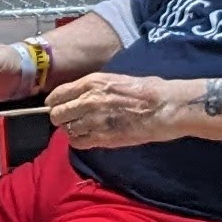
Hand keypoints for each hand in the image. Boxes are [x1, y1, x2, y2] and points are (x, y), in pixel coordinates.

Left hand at [41, 71, 175, 146]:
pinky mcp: (103, 138)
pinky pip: (78, 143)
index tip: (60, 106)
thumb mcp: (115, 79)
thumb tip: (80, 95)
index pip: (57, 95)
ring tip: (85, 129)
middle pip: (57, 114)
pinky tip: (91, 138)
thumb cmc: (147, 90)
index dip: (56, 103)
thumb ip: (94, 88)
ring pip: (66, 130)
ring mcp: (94, 120)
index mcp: (91, 82)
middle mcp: (88, 100)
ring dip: (73, 130)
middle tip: (74, 120)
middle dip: (62, 118)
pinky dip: (81, 142)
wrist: (164, 106)